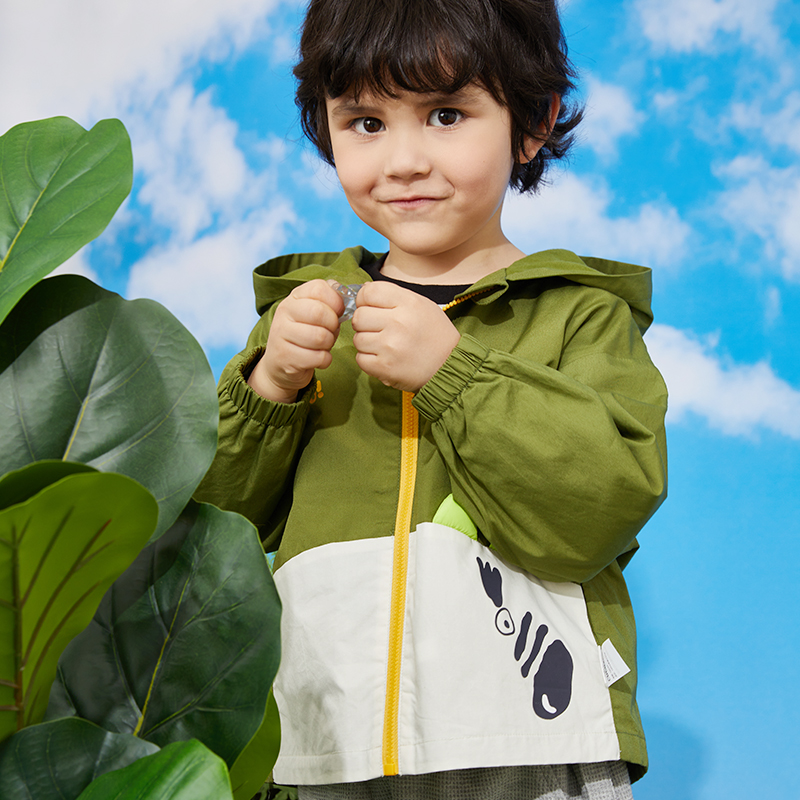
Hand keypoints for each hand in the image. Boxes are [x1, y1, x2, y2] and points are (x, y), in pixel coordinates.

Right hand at [248, 279, 343, 402]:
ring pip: (320, 337)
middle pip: (319, 313)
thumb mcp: (313, 312)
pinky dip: (325, 360)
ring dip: (329, 343)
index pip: (318, 288)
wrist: (280, 363)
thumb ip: (329, 300)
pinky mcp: (285, 357)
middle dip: (333, 325)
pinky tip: (318, 358)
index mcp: (294, 297)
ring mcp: (281, 335)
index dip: (335, 301)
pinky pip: (318, 357)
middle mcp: (284, 312)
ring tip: (323, 345)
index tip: (337, 311)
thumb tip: (345, 294)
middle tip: (330, 331)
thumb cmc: (304, 334)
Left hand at [352, 282, 460, 391]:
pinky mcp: (385, 367)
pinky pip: (360, 359)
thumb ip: (393, 296)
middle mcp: (398, 322)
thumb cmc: (435, 334)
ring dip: (366, 343)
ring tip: (384, 346)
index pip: (368, 292)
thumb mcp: (422, 305)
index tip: (370, 307)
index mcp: (408, 303)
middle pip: (359, 316)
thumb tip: (363, 288)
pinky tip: (383, 358)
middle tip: (378, 330)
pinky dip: (368, 360)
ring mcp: (390, 346)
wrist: (450, 366)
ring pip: (357, 339)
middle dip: (364, 323)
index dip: (364, 299)